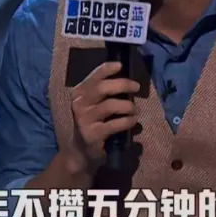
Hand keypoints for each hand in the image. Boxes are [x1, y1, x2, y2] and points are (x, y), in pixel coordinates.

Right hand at [64, 61, 139, 175]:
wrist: (81, 151)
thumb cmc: (92, 122)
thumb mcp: (93, 104)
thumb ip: (104, 91)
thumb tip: (127, 79)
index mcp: (79, 92)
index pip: (94, 76)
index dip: (107, 69)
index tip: (121, 65)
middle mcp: (79, 104)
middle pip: (103, 88)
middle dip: (123, 85)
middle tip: (136, 87)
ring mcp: (84, 119)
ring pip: (110, 105)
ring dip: (128, 106)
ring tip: (135, 110)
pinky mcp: (92, 134)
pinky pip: (115, 124)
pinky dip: (127, 121)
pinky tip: (133, 121)